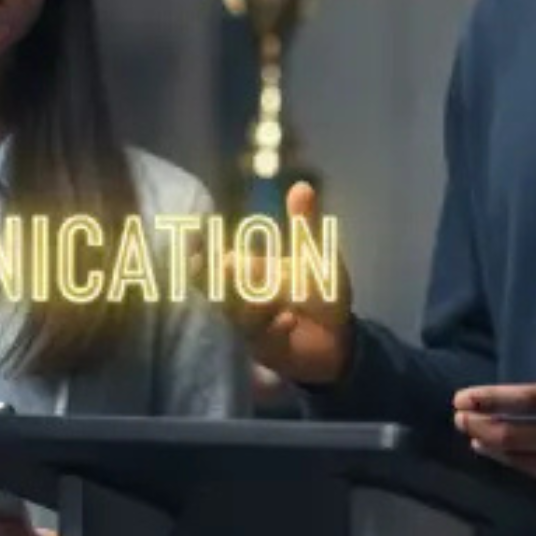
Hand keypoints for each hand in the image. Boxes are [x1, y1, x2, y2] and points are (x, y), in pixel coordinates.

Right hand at [196, 180, 353, 385]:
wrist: (338, 338)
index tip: (196, 243)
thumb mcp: (315, 256)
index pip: (217, 263)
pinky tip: (288, 319)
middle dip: (223, 278)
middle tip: (227, 264)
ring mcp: (252, 327)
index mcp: (248, 273)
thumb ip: (304, 225)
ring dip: (253, 303)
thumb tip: (301, 185)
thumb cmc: (318, 294)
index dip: (204, 255)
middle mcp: (243, 299)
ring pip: (240, 315)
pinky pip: (267, 339)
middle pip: (222, 289)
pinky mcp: (269, 350)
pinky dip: (276, 327)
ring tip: (268, 296)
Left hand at [451, 296, 535, 496]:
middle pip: (516, 436)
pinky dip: (513, 467)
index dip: (490, 400)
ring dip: (490, 447)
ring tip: (471, 433)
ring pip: (522, 462)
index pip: (528, 401)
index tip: (462, 396)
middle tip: (459, 415)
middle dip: (480, 425)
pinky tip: (498, 455)